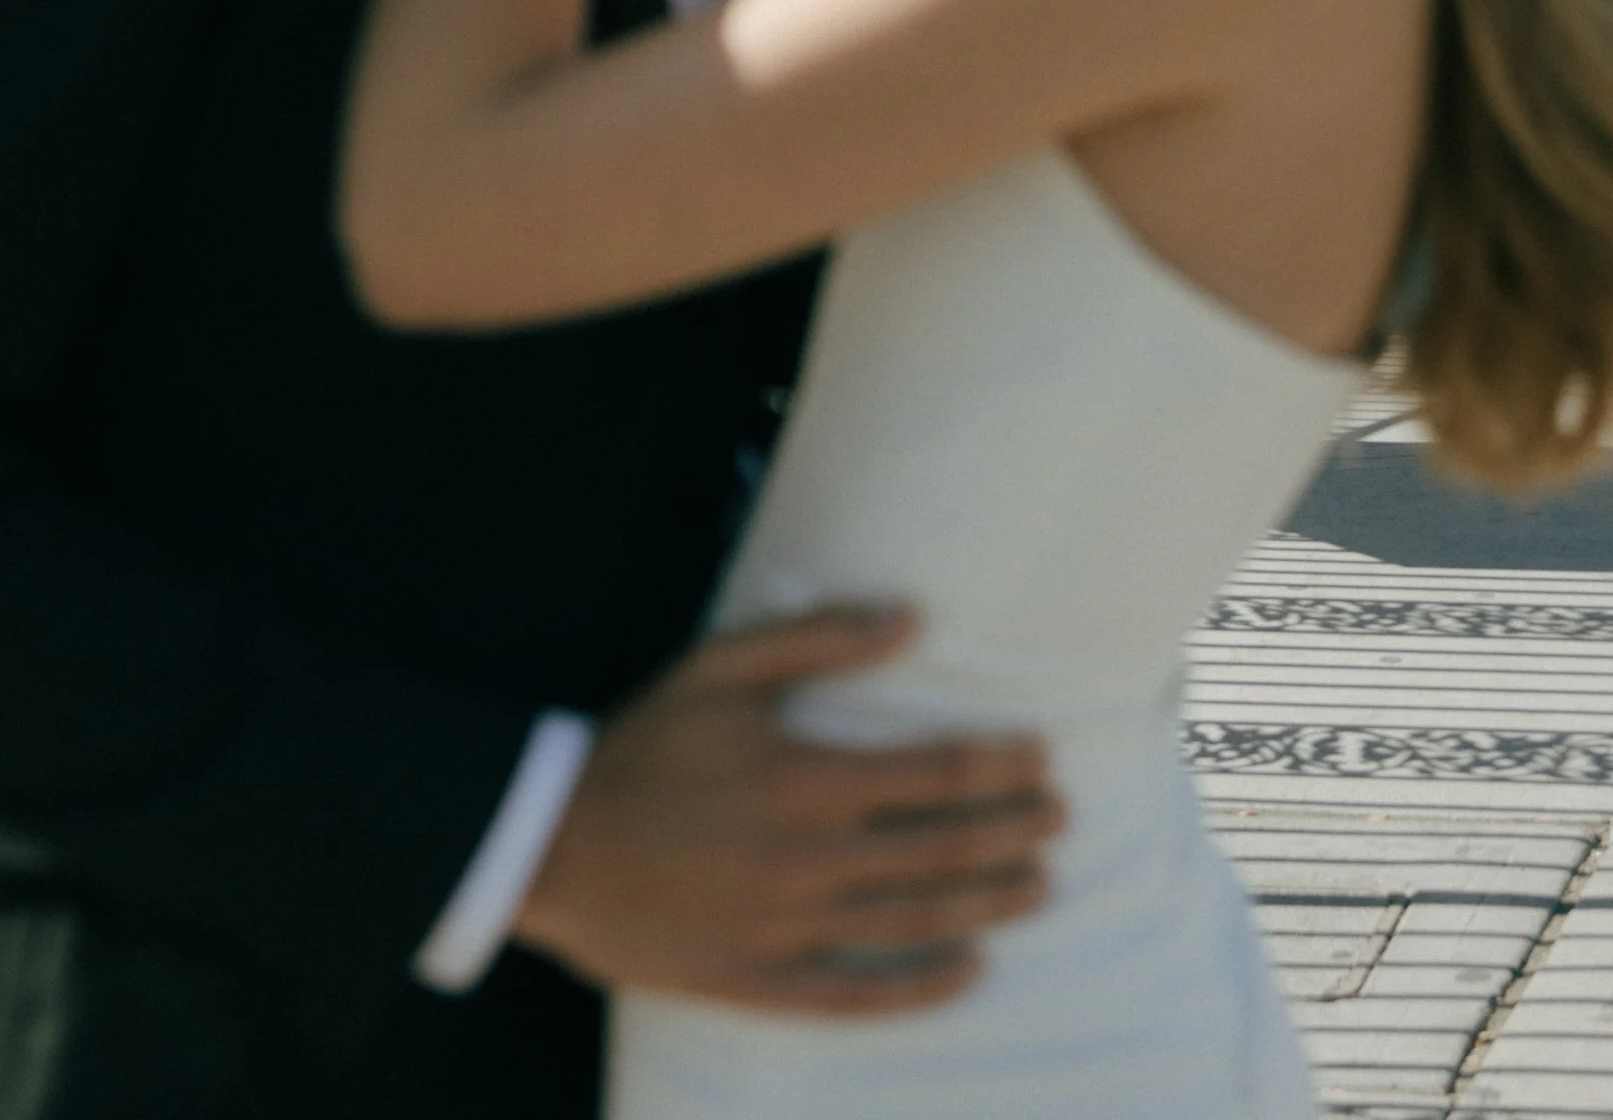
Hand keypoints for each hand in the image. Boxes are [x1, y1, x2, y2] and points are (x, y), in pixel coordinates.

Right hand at [513, 606, 1061, 1013]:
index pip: (932, 775)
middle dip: (1010, 833)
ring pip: (912, 921)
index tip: (1041, 757)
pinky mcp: (756, 978)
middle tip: (1061, 819)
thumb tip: (911, 618)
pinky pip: (854, 994)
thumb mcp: (723, 666)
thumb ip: (820, 637)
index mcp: (804, 777)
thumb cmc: (644, 742)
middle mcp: (806, 858)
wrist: (550, 842)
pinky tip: (968, 972)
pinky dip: (918, 989)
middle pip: (938, 851)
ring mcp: (784, 927)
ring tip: (1041, 885)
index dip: (997, 767)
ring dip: (986, 902)